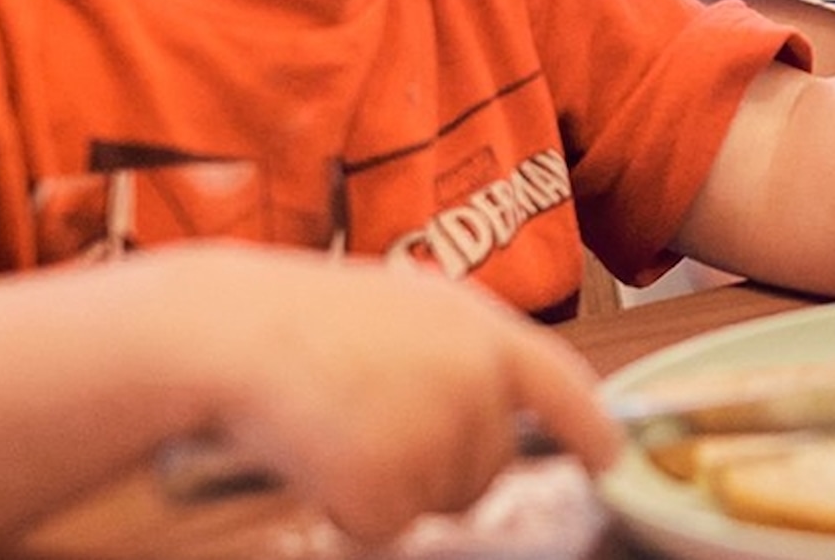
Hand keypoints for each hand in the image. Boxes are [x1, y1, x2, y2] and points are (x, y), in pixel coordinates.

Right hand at [176, 247, 615, 545]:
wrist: (225, 331)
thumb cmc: (304, 320)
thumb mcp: (406, 309)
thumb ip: (464, 354)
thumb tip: (500, 401)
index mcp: (483, 329)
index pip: (565, 388)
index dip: (594, 431)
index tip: (609, 460)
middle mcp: (475, 381)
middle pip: (492, 467)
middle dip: (443, 466)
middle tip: (371, 419)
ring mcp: (434, 432)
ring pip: (438, 502)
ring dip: (391, 484)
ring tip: (339, 424)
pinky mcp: (387, 481)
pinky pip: (386, 526)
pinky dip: (350, 509)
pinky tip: (318, 456)